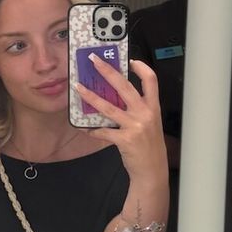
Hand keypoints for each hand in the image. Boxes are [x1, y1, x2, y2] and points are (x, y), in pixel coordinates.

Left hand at [77, 55, 168, 185]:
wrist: (152, 170)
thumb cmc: (149, 146)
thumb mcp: (150, 124)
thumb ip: (138, 110)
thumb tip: (116, 96)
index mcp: (153, 107)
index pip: (151, 80)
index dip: (141, 67)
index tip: (130, 60)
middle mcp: (145, 113)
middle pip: (124, 86)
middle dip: (108, 71)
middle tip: (94, 61)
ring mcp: (135, 126)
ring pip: (108, 107)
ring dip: (90, 96)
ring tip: (78, 88)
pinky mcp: (124, 139)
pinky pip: (102, 131)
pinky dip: (91, 130)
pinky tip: (83, 128)